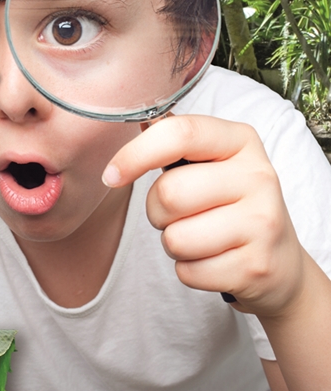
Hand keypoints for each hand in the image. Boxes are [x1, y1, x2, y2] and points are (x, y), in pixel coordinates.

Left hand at [101, 114, 309, 319]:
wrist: (279, 260)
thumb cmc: (227, 202)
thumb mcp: (211, 161)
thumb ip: (174, 141)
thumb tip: (134, 118)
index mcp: (240, 140)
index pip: (179, 134)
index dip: (135, 154)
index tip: (111, 175)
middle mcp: (258, 176)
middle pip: (168, 193)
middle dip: (157, 211)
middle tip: (177, 214)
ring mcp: (263, 223)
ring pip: (175, 238)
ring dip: (173, 243)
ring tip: (199, 236)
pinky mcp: (257, 267)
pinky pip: (188, 272)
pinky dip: (189, 270)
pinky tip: (214, 259)